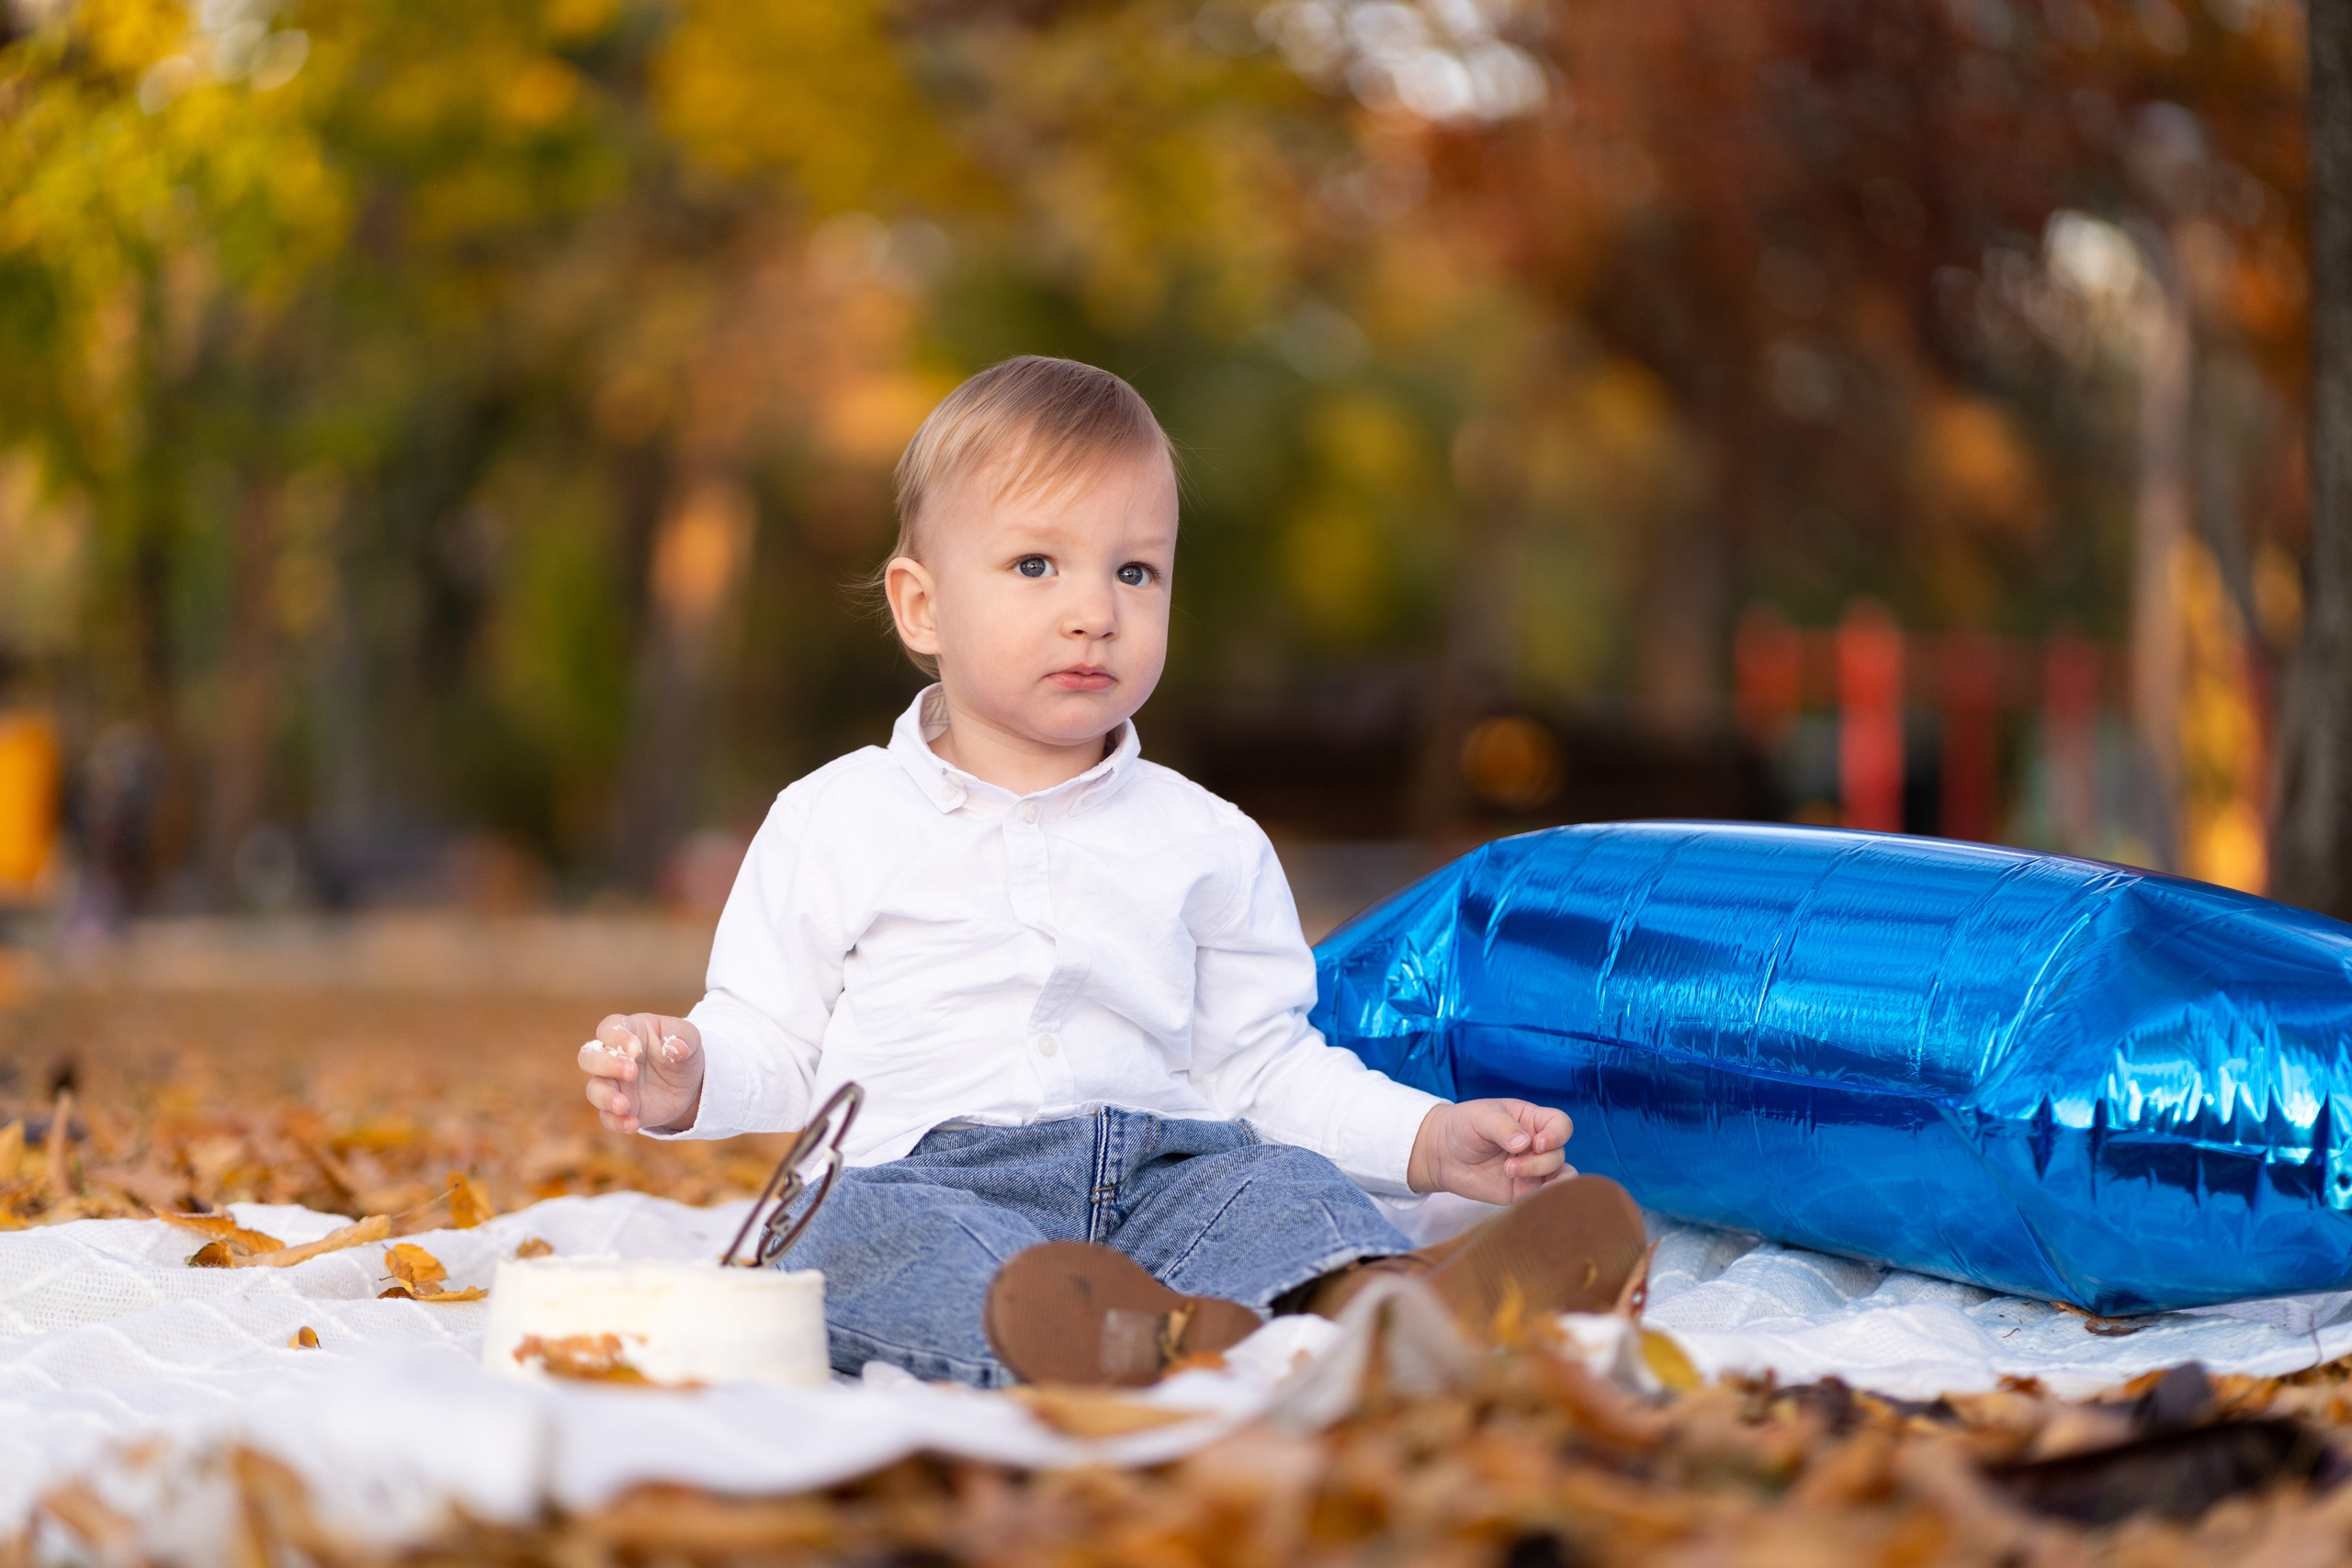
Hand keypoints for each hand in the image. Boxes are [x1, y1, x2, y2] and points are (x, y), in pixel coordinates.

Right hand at [579, 1014, 704, 1134]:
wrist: (689, 1084)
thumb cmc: (682, 1051)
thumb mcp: (691, 1038)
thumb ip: (683, 1038)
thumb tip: (675, 1048)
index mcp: (628, 1031)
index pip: (609, 1029)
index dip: (617, 1038)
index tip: (636, 1049)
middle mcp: (612, 1057)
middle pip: (589, 1057)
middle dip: (605, 1065)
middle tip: (631, 1072)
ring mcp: (614, 1084)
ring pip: (594, 1089)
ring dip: (605, 1097)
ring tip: (624, 1105)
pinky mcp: (619, 1108)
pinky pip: (608, 1117)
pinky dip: (617, 1122)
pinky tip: (633, 1124)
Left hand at [1407, 1099, 1574, 1203]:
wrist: (1440, 1153)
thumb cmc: (1462, 1126)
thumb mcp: (1480, 1117)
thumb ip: (1503, 1127)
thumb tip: (1525, 1143)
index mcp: (1531, 1120)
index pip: (1560, 1125)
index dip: (1557, 1135)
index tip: (1537, 1144)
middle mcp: (1536, 1144)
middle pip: (1559, 1153)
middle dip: (1538, 1162)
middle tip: (1509, 1166)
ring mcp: (1532, 1168)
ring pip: (1560, 1176)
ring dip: (1546, 1181)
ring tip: (1514, 1177)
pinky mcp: (1523, 1190)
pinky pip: (1545, 1196)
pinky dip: (1545, 1198)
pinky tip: (1529, 1199)